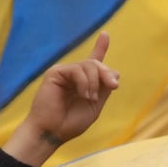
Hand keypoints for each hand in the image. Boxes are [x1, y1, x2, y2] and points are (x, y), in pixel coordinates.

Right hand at [3, 33, 118, 166]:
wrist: (53, 131)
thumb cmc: (72, 122)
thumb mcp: (95, 105)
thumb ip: (104, 89)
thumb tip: (114, 71)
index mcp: (84, 82)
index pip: (94, 62)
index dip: (100, 47)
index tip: (105, 34)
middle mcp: (74, 75)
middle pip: (97, 64)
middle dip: (107, 74)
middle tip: (113, 86)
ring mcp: (64, 73)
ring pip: (90, 66)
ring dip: (95, 83)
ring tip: (90, 98)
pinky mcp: (56, 73)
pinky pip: (78, 70)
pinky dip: (85, 83)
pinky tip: (84, 95)